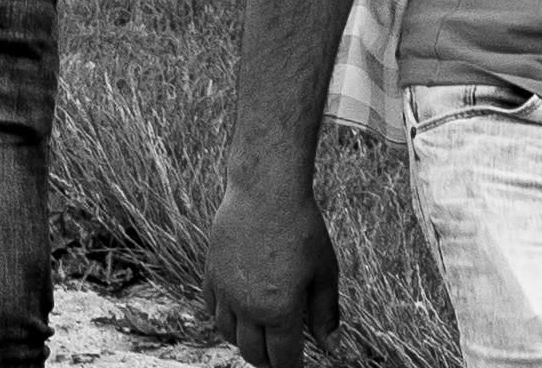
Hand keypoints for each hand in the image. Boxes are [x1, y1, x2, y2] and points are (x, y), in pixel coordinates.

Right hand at [202, 182, 340, 366]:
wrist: (265, 191)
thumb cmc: (302, 228)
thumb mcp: (324, 273)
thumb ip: (325, 314)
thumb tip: (330, 347)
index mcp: (280, 310)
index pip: (283, 358)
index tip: (297, 367)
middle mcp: (248, 307)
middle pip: (252, 353)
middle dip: (268, 362)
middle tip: (280, 358)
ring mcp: (225, 291)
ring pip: (227, 335)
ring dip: (244, 341)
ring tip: (259, 336)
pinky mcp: (211, 273)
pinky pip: (213, 310)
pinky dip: (225, 319)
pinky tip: (239, 313)